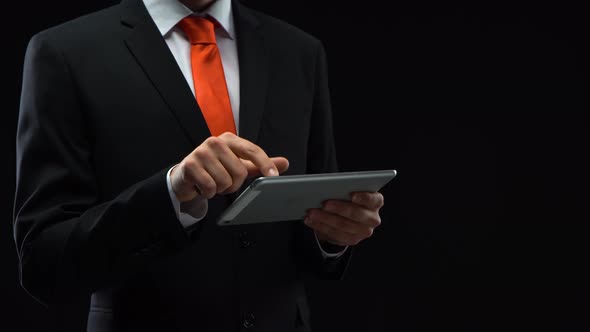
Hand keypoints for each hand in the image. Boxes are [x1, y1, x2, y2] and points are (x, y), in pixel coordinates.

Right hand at [170, 132, 288, 201]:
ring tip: (213, 183)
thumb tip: (285, 162)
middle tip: (224, 181)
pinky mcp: (190, 165)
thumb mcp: (240, 165)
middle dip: (234, 183)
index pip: (252, 150)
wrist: (186, 177)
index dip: (265, 164)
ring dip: (221, 189)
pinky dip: (209, 192)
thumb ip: (260, 164)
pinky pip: (210, 187)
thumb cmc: (216, 169)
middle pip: (240, 171)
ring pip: (225, 181)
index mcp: (230, 139)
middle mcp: (215, 142)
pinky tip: (203, 187)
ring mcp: (201, 152)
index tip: (274, 177)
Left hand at [304, 192, 383, 246]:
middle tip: (324, 203)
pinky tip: (310, 220)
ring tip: (311, 212)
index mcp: (376, 202)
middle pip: (356, 214)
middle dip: (339, 208)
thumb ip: (344, 189)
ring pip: (343, 225)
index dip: (363, 197)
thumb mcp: (349, 191)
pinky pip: (334, 234)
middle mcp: (373, 218)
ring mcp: (363, 231)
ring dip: (324, 218)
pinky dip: (320, 226)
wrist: (348, 217)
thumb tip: (328, 186)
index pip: (373, 199)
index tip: (352, 194)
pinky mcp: (352, 240)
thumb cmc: (348, 198)